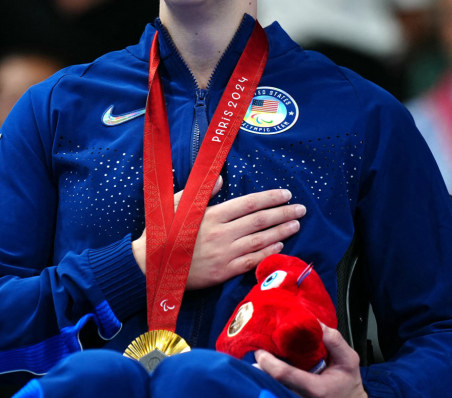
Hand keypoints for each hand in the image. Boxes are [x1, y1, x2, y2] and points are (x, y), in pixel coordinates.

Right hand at [132, 177, 304, 289]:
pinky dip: (268, 253)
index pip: (249, 203)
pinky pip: (252, 262)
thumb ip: (201, 192)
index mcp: (212, 215)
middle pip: (260, 221)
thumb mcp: (177, 204)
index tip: (285, 194)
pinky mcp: (223, 272)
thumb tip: (219, 178)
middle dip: (284, 213)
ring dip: (281, 232)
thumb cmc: (162, 232)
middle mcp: (222, 234)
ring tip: (296, 225)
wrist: (150, 265)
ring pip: (260, 241)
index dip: (270, 198)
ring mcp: (224, 254)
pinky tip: (280, 246)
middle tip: (301, 209)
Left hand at [255, 323, 366, 397]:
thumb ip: (333, 340)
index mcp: (315, 388)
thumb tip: (314, 321)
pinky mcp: (291, 397)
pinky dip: (271, 375)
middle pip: (272, 380)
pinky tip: (271, 365)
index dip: (268, 362)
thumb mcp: (349, 359)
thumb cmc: (348, 382)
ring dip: (265, 370)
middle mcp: (300, 397)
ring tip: (265, 356)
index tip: (261, 351)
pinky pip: (277, 386)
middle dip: (263, 365)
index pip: (284, 374)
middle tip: (260, 349)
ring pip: (272, 384)